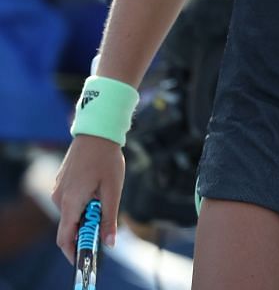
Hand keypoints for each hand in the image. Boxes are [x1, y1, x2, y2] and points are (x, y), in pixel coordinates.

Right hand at [52, 135, 124, 259]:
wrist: (97, 130)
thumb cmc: (106, 157)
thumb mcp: (113, 189)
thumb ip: (109, 218)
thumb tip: (109, 243)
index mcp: (70, 202)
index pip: (64, 238)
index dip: (73, 251)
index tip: (85, 256)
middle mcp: (59, 197)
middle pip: (69, 225)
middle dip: (85, 227)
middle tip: (104, 216)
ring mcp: (58, 188)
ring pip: (71, 212)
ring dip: (85, 212)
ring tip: (102, 194)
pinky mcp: (61, 181)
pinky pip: (69, 200)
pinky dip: (81, 202)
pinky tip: (95, 186)